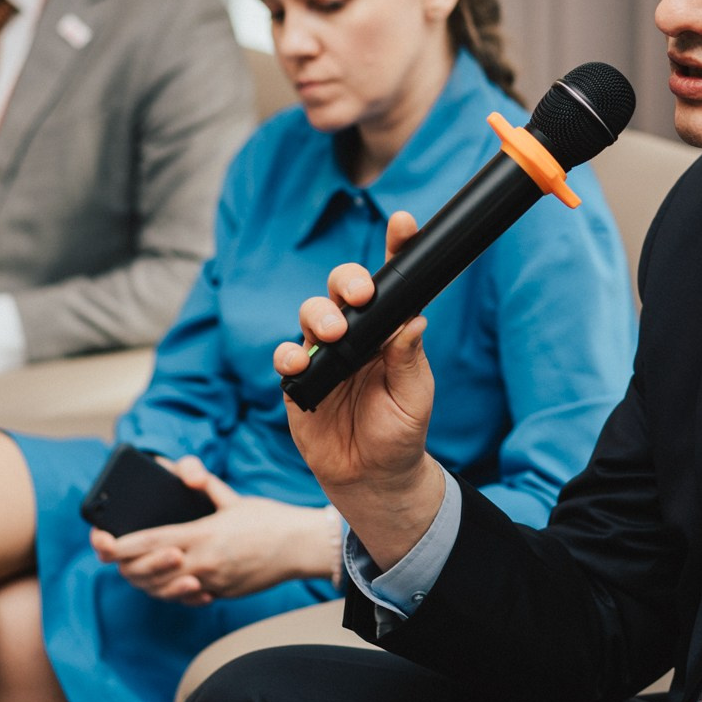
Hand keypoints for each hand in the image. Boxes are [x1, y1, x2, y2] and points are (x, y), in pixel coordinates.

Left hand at [88, 457, 341, 604]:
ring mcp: (213, 581)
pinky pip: (187, 596)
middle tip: (114, 557)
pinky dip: (172, 590)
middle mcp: (205, 561)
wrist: (300, 547)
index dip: (123, 545)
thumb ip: (205, 484)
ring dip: (145, 580)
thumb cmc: (269, 520)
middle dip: (126, 566)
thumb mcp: (233, 498)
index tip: (104, 543)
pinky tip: (167, 582)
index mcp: (204, 534)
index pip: (152, 542)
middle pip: (150, 571)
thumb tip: (184, 472)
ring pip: (164, 588)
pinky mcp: (222, 593)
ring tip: (134, 570)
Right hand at [273, 211, 447, 568]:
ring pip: (312, 315)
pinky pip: (287, 358)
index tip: (404, 223)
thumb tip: (414, 318)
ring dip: (319, 316)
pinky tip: (300, 364)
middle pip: (343, 290)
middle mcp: (355, 335)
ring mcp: (324, 355)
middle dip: (348, 282)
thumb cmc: (400, 432)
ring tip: (332, 333)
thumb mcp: (414, 396)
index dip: (397, 249)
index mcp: (389, 330)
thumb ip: (409, 358)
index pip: (392, 284)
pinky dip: (290, 357)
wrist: (373, 478)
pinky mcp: (298, 381)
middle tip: (360, 296)